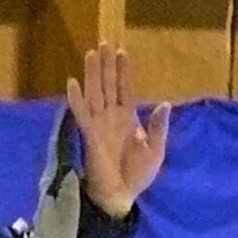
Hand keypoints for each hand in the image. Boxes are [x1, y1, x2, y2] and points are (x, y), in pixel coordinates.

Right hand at [66, 43, 170, 217]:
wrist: (121, 194)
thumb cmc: (138, 174)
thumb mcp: (155, 149)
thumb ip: (157, 127)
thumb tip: (164, 103)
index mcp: (128, 118)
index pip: (125, 89)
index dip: (124, 71)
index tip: (122, 52)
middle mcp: (111, 116)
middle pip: (108, 85)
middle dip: (106, 64)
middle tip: (104, 42)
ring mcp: (99, 124)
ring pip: (95, 93)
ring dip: (93, 73)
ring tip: (91, 53)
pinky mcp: (89, 135)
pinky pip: (81, 113)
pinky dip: (76, 99)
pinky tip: (72, 82)